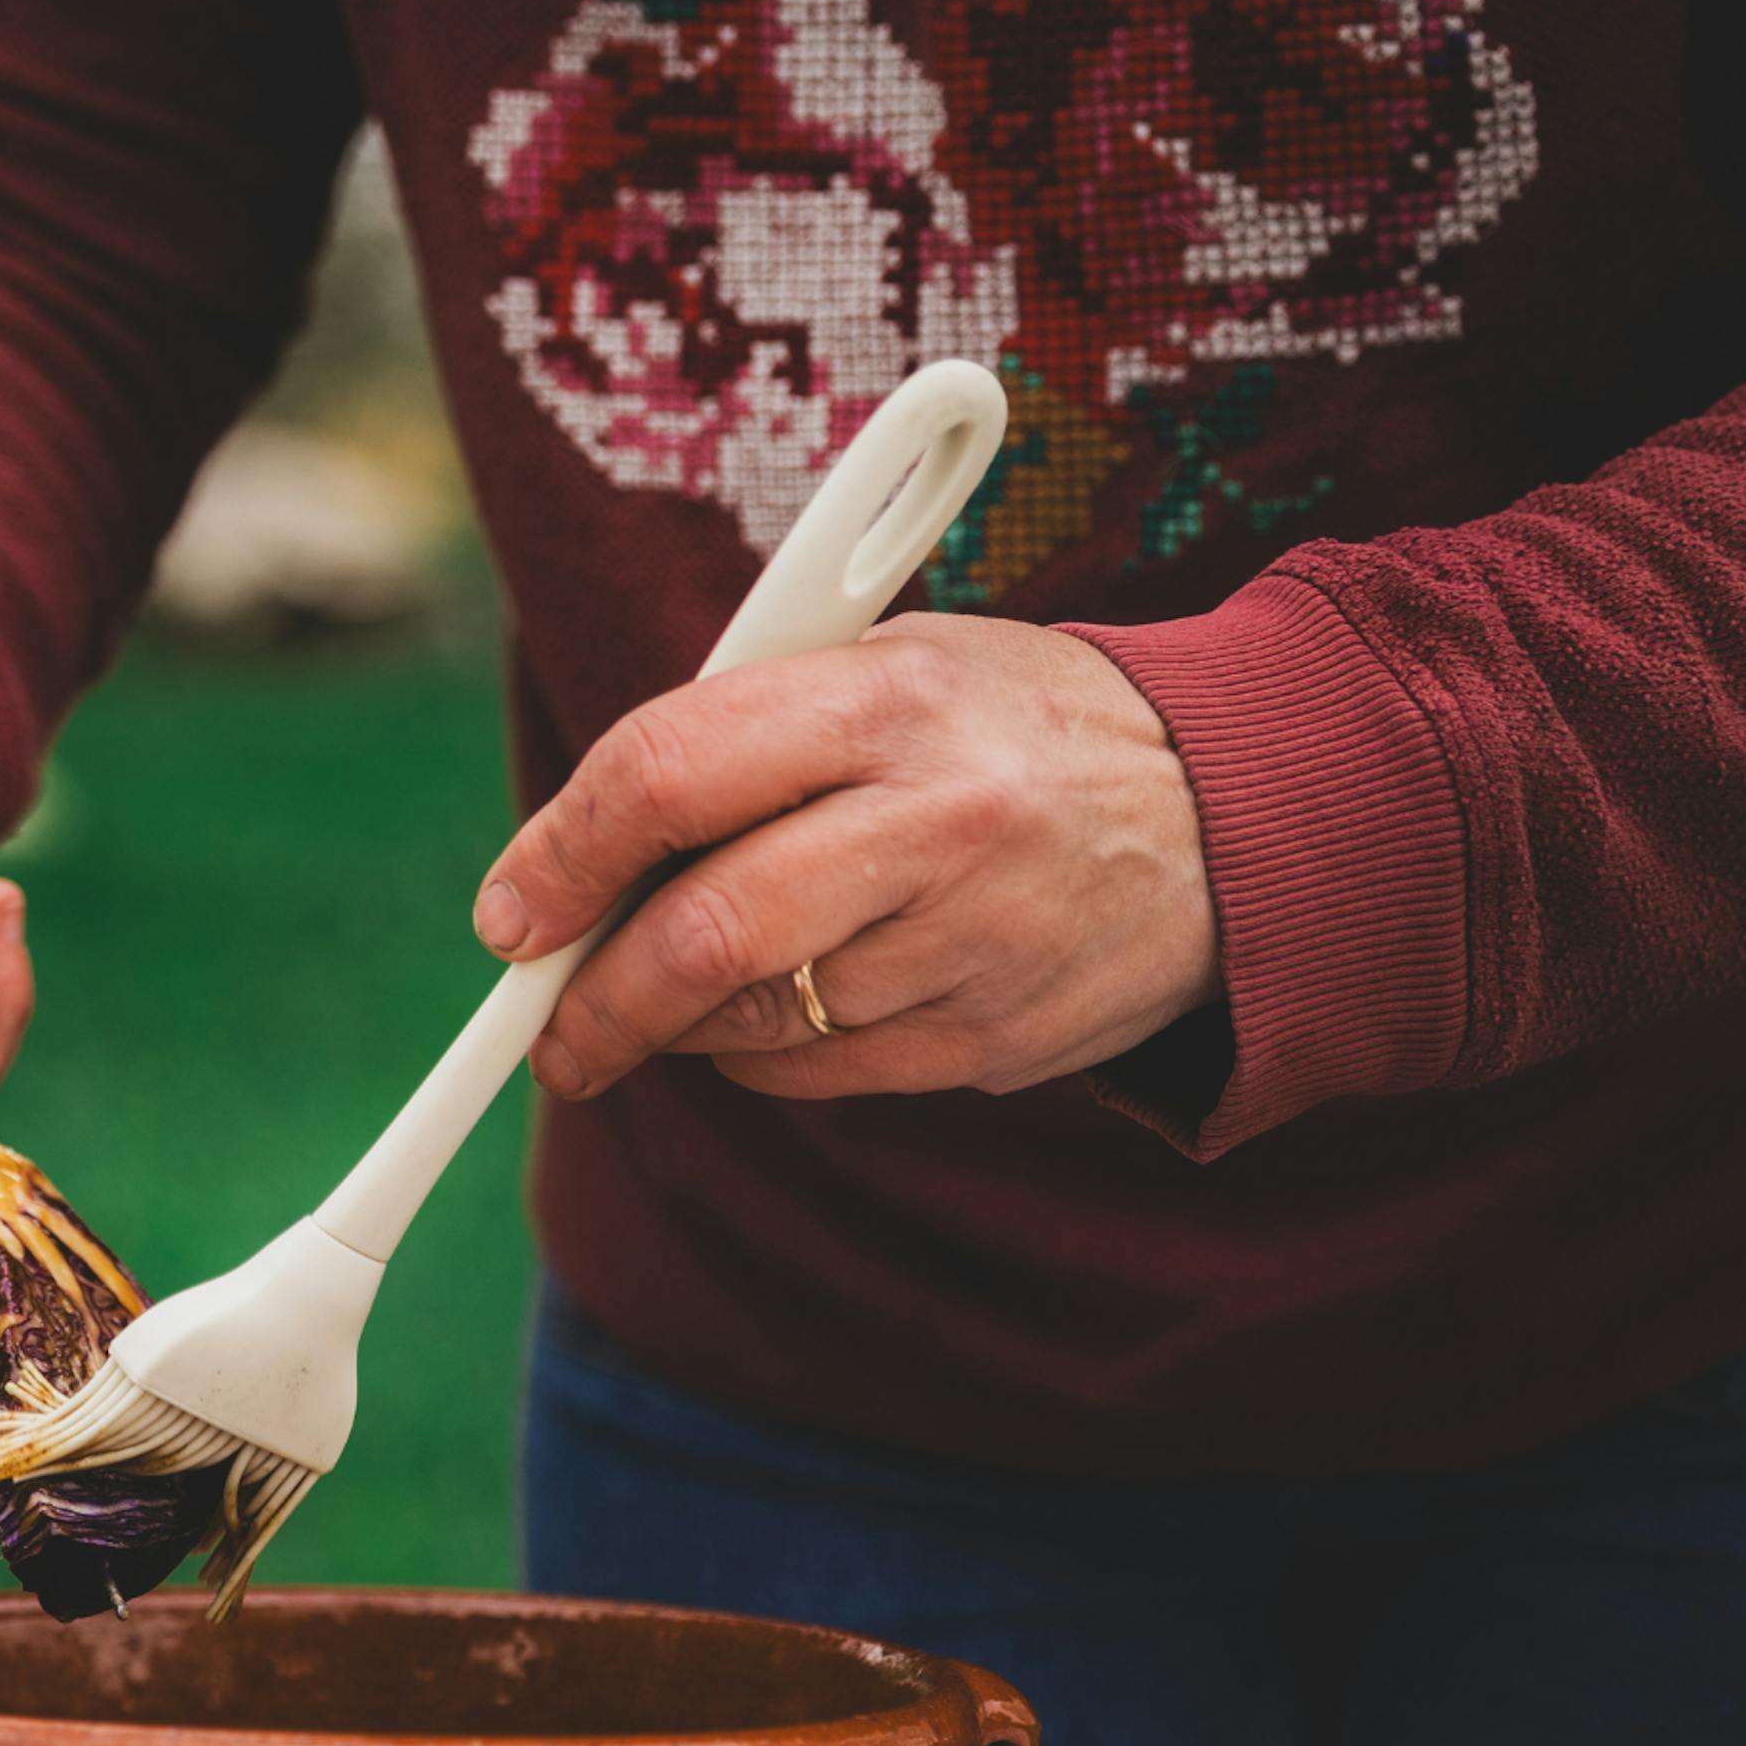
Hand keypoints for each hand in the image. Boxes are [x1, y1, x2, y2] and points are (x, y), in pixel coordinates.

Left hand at [473, 615, 1215, 1104]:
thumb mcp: (893, 669)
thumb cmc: (1010, 728)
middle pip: (706, 937)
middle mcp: (936, 820)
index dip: (563, 854)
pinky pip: (821, 1077)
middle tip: (547, 1027)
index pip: (669, 774)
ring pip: (755, 1023)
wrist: (1235, 814)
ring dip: (678, 1027)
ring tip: (668, 997)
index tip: (511, 915)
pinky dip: (764, 1059)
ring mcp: (973, 941)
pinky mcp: (995, 1039)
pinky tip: (784, 1014)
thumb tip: (570, 855)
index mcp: (888, 698)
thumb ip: (741, 739)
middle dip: (595, 1001)